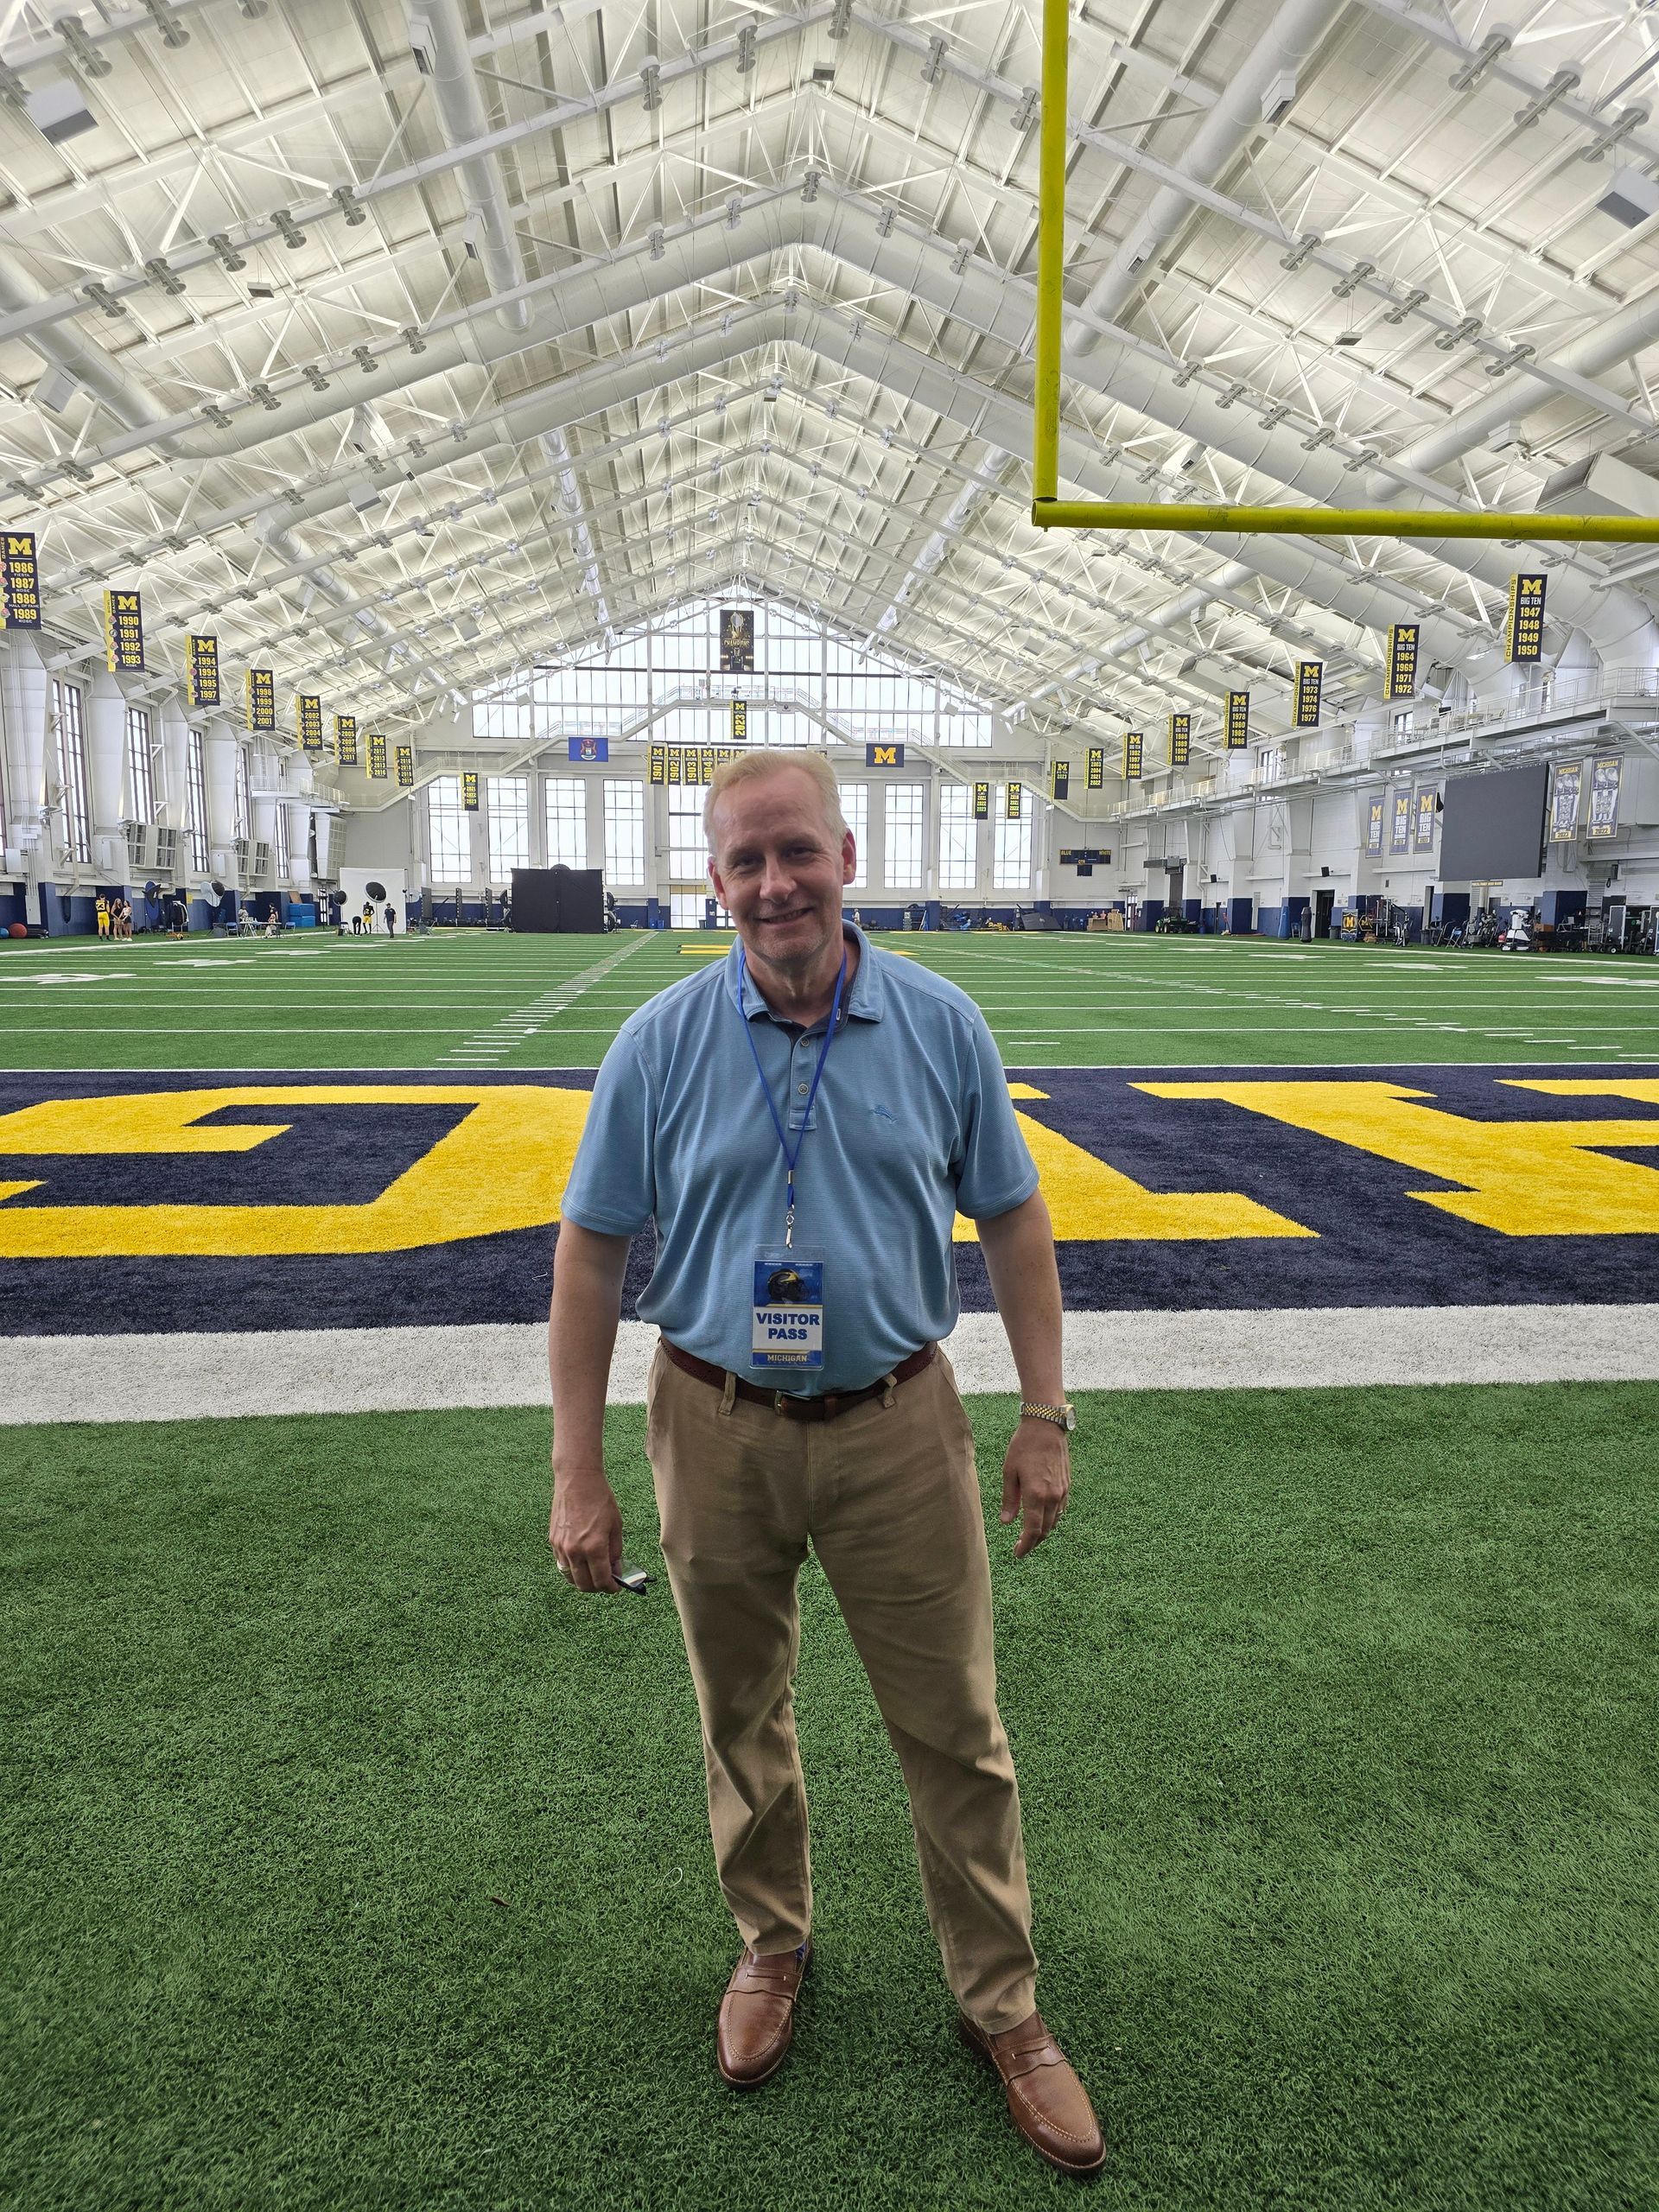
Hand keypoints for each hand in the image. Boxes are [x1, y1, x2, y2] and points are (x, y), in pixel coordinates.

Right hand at [549, 1470, 623, 1591]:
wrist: (577, 1480)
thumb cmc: (600, 1499)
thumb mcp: (616, 1526)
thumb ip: (616, 1552)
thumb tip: (615, 1571)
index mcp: (594, 1547)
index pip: (601, 1581)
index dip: (611, 1589)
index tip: (616, 1588)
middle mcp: (575, 1551)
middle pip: (583, 1585)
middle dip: (597, 1588)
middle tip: (606, 1583)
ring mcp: (561, 1547)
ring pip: (570, 1577)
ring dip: (583, 1580)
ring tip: (593, 1573)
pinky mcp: (553, 1541)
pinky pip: (562, 1564)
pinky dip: (572, 1568)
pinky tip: (582, 1560)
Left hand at [999, 1420, 1070, 1558]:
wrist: (1046, 1426)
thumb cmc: (1023, 1446)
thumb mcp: (1009, 1471)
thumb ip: (1009, 1499)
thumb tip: (1006, 1522)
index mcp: (1035, 1494)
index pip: (1032, 1530)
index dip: (1025, 1546)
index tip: (1017, 1553)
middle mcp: (1052, 1496)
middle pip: (1045, 1530)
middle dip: (1033, 1542)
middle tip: (1021, 1547)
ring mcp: (1062, 1492)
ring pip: (1055, 1522)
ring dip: (1043, 1532)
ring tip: (1030, 1535)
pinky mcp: (1067, 1485)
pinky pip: (1060, 1510)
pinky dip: (1051, 1519)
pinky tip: (1042, 1517)